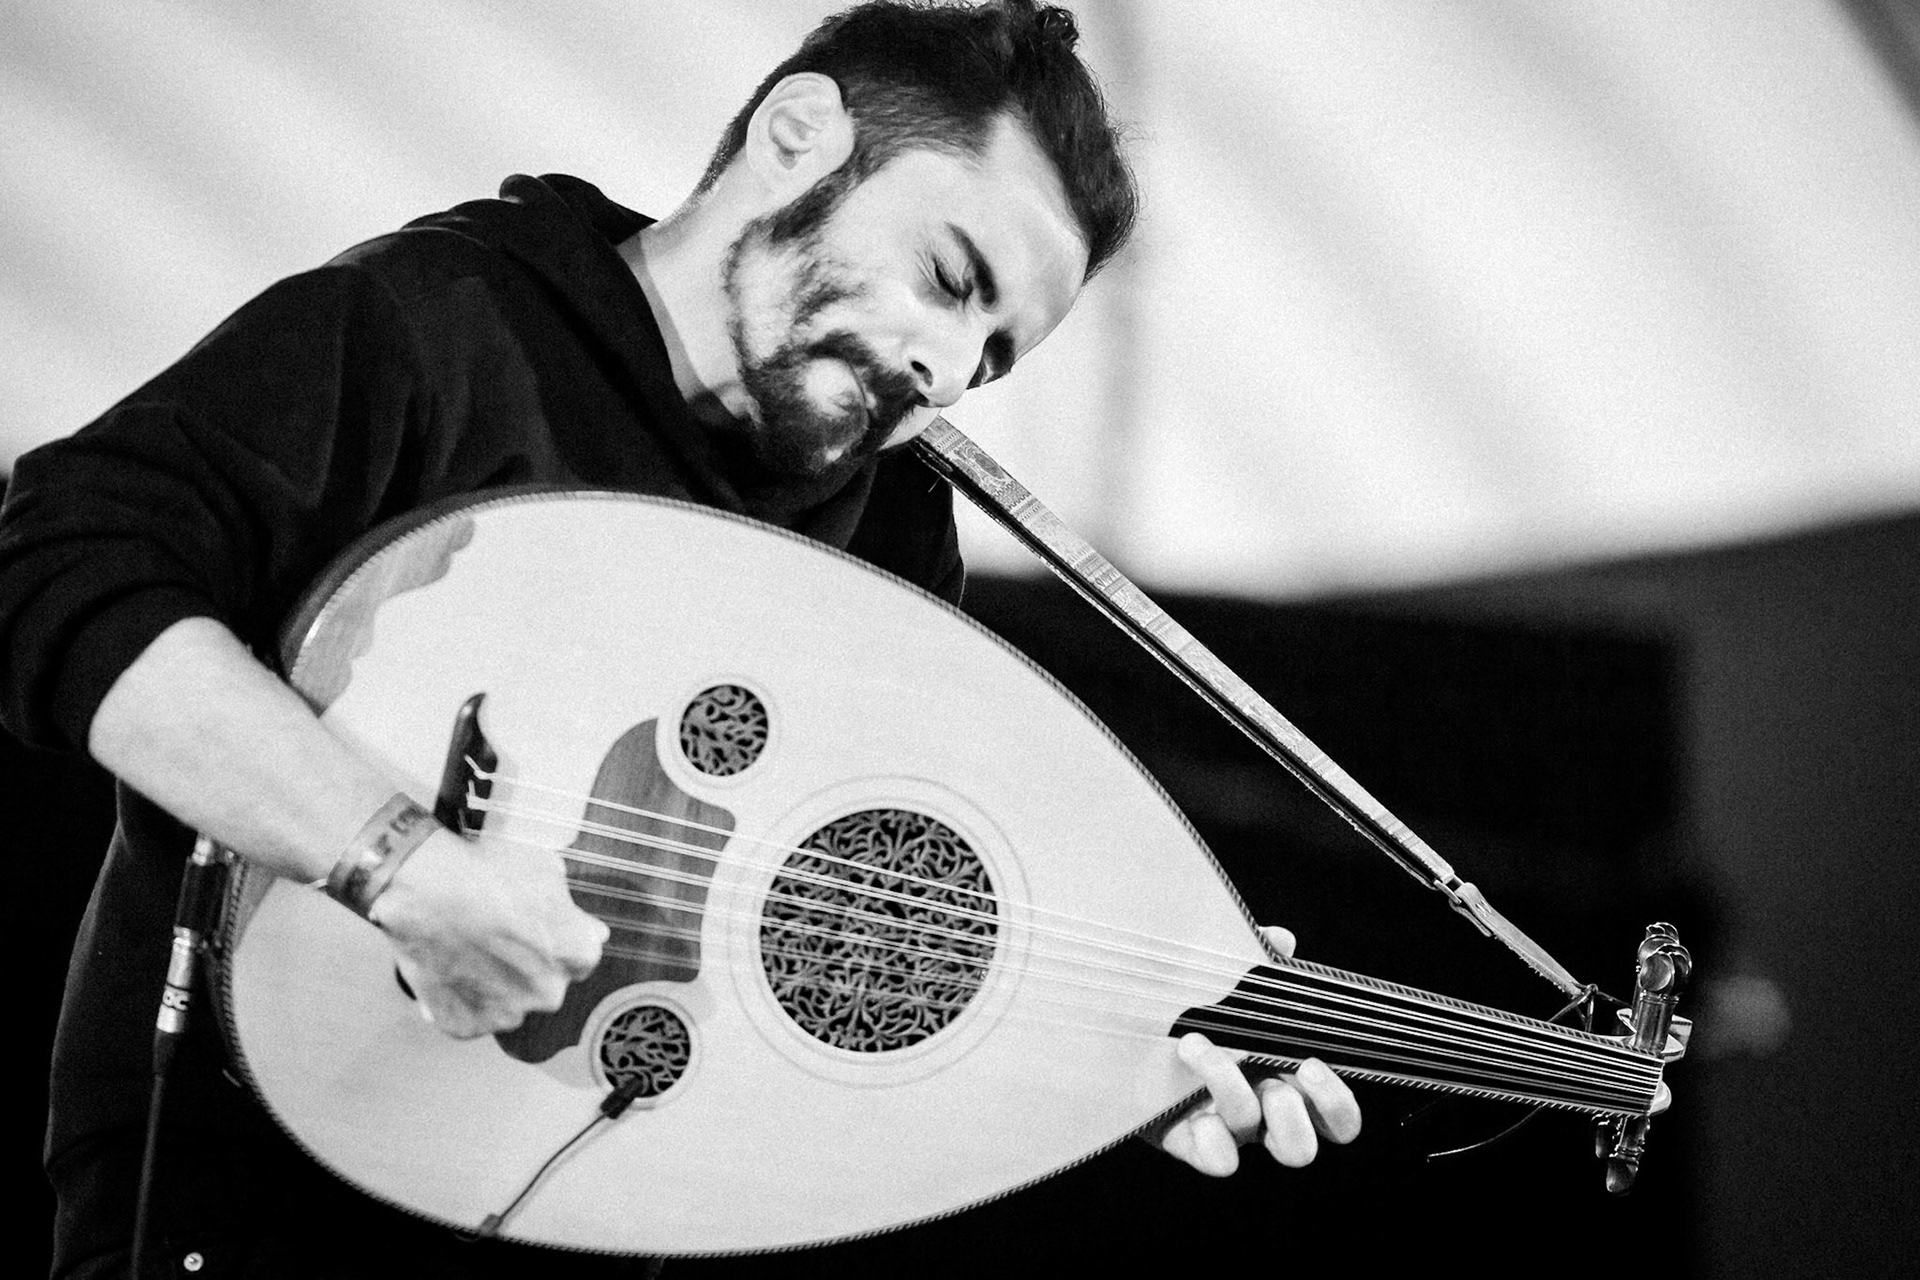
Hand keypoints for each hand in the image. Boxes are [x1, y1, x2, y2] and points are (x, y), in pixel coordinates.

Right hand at [367, 828, 607, 1037]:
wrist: (427, 890)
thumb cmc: (489, 872)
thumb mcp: (547, 871)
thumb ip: (573, 912)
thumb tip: (592, 931)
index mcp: (578, 955)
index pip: (579, 957)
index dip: (554, 942)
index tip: (532, 930)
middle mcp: (550, 993)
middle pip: (544, 985)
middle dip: (526, 968)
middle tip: (496, 940)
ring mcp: (507, 1015)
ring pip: (507, 1005)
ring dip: (494, 988)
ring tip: (468, 953)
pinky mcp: (466, 1026)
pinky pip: (468, 1017)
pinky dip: (460, 1002)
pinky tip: (449, 971)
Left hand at [1152, 926, 1361, 1175]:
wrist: (1125, 1021)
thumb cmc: (1191, 1003)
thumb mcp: (1222, 979)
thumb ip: (1253, 962)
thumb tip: (1280, 940)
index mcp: (1283, 1079)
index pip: (1336, 1118)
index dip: (1334, 1102)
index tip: (1311, 1063)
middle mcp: (1258, 1113)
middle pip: (1301, 1147)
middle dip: (1292, 1113)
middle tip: (1266, 1073)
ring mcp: (1224, 1129)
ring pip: (1251, 1139)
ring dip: (1232, 1093)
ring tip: (1195, 1046)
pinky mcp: (1185, 1140)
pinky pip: (1216, 1161)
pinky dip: (1213, 1142)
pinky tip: (1195, 1111)